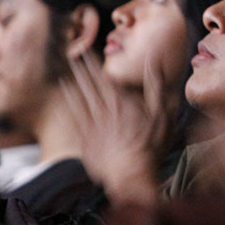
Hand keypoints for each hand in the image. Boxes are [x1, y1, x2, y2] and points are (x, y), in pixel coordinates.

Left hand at [62, 52, 171, 206]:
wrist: (130, 175)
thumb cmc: (149, 146)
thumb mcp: (162, 116)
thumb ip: (156, 88)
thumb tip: (154, 63)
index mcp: (120, 101)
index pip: (102, 76)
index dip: (92, 62)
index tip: (85, 49)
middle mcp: (102, 109)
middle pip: (87, 84)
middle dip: (79, 68)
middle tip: (71, 56)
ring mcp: (91, 125)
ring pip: (77, 99)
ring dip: (71, 84)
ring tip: (63, 73)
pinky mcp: (85, 140)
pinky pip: (73, 118)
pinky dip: (67, 106)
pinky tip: (62, 100)